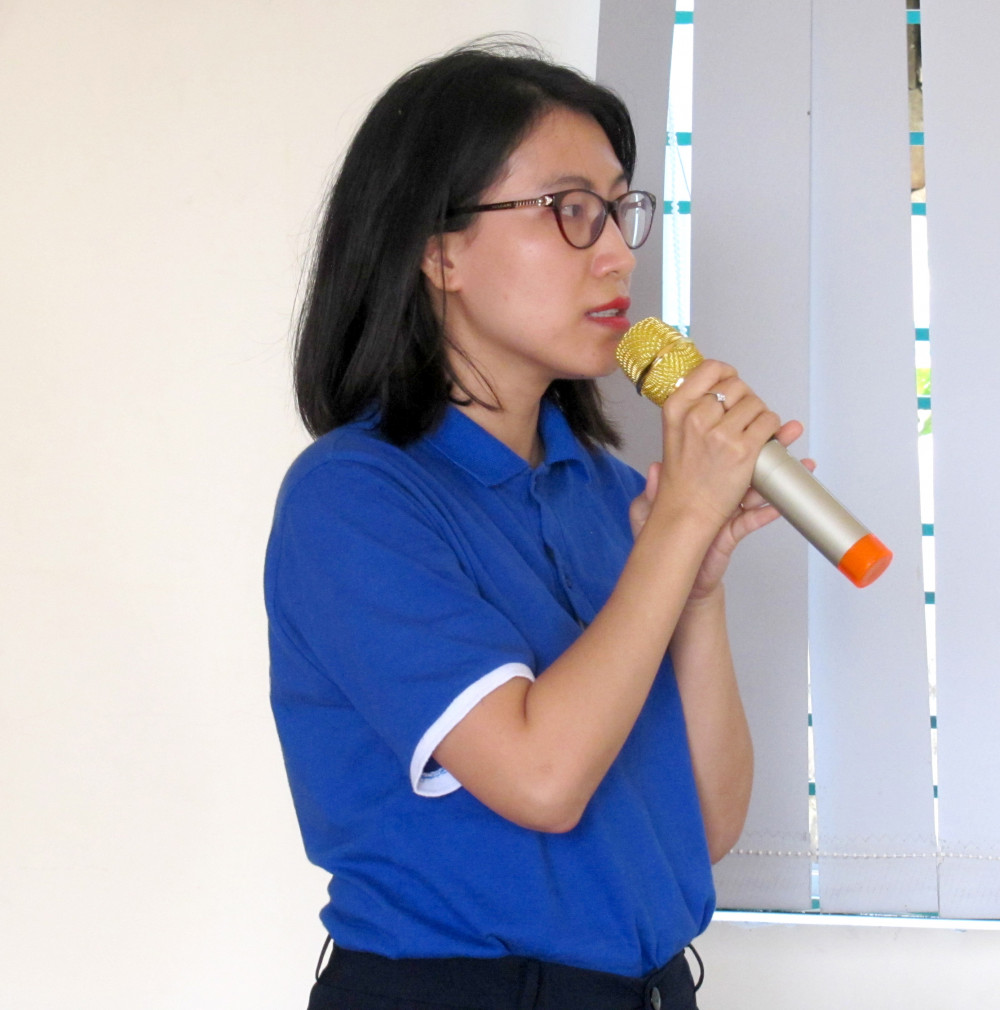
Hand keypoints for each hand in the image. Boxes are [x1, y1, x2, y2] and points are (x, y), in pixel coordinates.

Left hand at [629, 420, 813, 601]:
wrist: (669, 567)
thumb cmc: (661, 538)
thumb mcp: (646, 513)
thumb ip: (651, 492)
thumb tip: (653, 468)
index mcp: (697, 477)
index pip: (717, 449)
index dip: (731, 433)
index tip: (744, 420)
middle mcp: (715, 488)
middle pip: (745, 461)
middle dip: (766, 444)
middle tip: (784, 430)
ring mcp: (727, 509)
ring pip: (757, 487)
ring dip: (777, 474)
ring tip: (800, 462)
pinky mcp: (733, 533)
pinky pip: (755, 520)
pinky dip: (769, 512)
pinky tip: (781, 502)